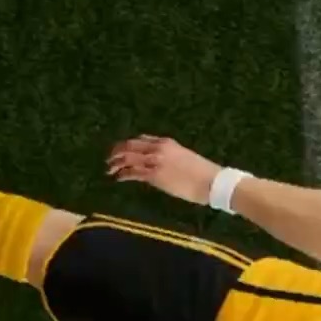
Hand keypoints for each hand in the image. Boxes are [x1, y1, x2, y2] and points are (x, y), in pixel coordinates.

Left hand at [106, 135, 222, 205]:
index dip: (129, 144)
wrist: (210, 181)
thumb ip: (169, 157)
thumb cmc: (202, 172)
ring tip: (109, 169)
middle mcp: (158, 148)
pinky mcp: (154, 176)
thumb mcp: (184, 157)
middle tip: (110, 158)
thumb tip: (160, 164)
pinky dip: (122, 174)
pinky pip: (132, 173)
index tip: (123, 149)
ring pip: (128, 158)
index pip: (142, 139)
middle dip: (117, 150)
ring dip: (116, 163)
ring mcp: (155, 161)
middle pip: (130, 145)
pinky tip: (118, 178)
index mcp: (167, 142)